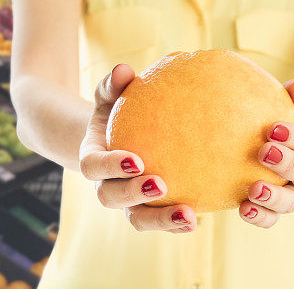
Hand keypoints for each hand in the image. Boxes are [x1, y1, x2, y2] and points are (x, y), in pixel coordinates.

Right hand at [78, 64, 195, 233]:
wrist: (115, 138)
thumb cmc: (114, 112)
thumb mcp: (109, 97)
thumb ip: (113, 84)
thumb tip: (123, 70)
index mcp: (93, 158)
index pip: (95, 166)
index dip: (112, 166)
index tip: (136, 159)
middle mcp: (106, 185)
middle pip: (113, 198)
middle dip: (135, 194)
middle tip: (162, 184)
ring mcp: (127, 202)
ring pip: (138, 219)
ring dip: (161, 221)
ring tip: (190, 217)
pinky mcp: (148, 210)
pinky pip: (160, 221)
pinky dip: (176, 224)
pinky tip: (200, 218)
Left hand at [239, 80, 293, 227]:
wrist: (285, 144)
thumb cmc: (285, 119)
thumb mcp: (292, 105)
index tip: (273, 128)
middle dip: (288, 165)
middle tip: (264, 152)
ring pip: (292, 202)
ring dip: (274, 198)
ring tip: (254, 189)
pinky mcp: (277, 209)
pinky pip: (272, 218)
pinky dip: (260, 216)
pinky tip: (242, 208)